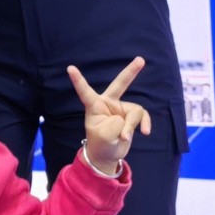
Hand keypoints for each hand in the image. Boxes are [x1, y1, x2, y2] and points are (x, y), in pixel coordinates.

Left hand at [67, 57, 150, 172]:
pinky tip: (145, 132)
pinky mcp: (131, 116)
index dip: (78, 81)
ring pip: (135, 111)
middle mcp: (108, 103)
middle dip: (130, 72)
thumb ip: (117, 126)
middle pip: (120, 84)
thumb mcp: (104, 136)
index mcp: (94, 106)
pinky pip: (142, 116)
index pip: (85, 92)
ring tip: (124, 137)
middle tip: (140, 59)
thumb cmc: (99, 143)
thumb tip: (130, 124)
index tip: (69, 68)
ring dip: (131, 126)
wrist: (108, 155)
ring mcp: (121, 109)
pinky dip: (144, 124)